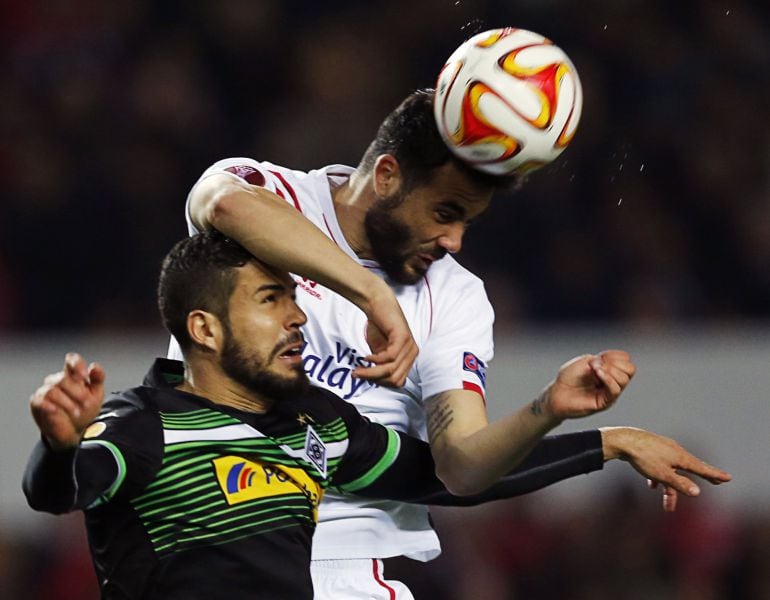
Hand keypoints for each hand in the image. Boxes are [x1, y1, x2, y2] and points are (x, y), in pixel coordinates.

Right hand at [30, 353, 105, 450]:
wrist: (73, 431)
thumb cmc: (84, 409)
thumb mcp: (96, 394)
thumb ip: (98, 378)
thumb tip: (94, 366)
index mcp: (73, 374)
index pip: (72, 360)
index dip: (76, 364)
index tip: (84, 376)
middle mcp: (57, 380)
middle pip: (64, 379)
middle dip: (78, 393)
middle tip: (87, 404)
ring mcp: (45, 390)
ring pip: (52, 390)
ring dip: (67, 402)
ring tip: (77, 412)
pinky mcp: (37, 402)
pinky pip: (40, 400)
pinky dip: (49, 405)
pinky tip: (56, 411)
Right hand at [353, 283, 418, 387]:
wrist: (378, 304)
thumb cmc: (378, 326)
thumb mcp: (379, 352)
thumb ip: (380, 366)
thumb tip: (374, 382)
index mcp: (409, 359)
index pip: (398, 382)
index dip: (381, 383)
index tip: (365, 379)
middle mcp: (413, 354)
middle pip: (394, 380)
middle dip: (374, 379)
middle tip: (357, 374)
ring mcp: (410, 346)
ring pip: (391, 370)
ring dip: (371, 372)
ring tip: (358, 368)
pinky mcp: (403, 338)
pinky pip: (389, 358)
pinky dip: (375, 360)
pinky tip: (366, 357)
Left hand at [539, 350, 635, 420]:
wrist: (557, 393)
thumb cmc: (568, 377)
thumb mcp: (584, 361)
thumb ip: (600, 359)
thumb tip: (610, 364)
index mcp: (608, 369)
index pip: (626, 360)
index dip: (616, 355)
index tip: (601, 356)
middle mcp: (612, 381)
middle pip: (630, 369)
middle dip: (616, 363)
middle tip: (598, 364)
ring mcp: (609, 392)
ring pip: (625, 379)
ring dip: (610, 370)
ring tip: (595, 370)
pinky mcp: (605, 402)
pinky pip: (615, 390)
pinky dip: (608, 379)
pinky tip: (598, 374)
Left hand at [600, 427, 732, 511]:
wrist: (622, 441)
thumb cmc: (643, 458)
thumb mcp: (663, 475)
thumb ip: (680, 484)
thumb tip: (697, 492)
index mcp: (680, 457)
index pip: (702, 468)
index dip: (715, 475)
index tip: (728, 478)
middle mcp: (674, 451)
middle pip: (690, 468)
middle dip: (700, 479)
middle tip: (716, 482)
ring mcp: (663, 449)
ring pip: (672, 472)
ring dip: (670, 489)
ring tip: (668, 506)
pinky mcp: (652, 449)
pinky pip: (660, 466)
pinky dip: (659, 478)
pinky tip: (651, 486)